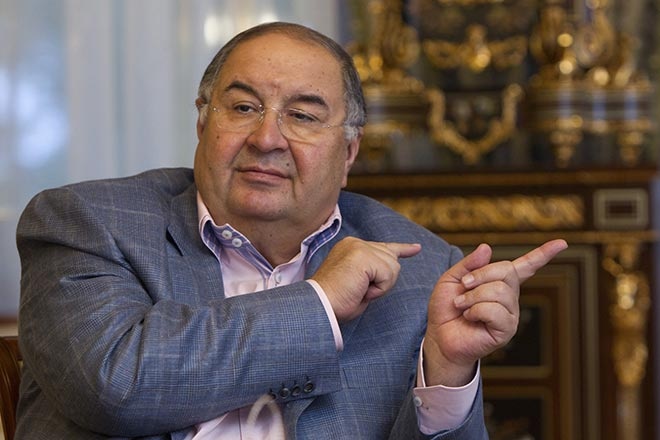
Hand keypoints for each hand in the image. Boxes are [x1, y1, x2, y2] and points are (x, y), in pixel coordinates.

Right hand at [311, 237, 420, 321]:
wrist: (320, 306)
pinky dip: (379, 289)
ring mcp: (359, 247)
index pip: (384, 247)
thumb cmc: (336, 302)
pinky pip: (388, 275)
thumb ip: (373, 271)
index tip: (417, 248)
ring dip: (380, 286)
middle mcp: (356, 242)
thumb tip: (393, 266)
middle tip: (360, 291)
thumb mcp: (358, 282)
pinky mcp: (363, 256)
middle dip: (383, 281)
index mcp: (352, 246)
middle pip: (393, 260)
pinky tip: (361, 290)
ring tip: (358, 291)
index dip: (403, 249)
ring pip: (393, 268)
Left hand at [423, 239, 567, 385]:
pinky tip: (470, 317)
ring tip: (462, 305)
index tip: (562, 243)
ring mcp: (510, 314)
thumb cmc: (446, 308)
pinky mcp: (506, 329)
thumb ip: (469, 264)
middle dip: (480, 275)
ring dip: (473, 296)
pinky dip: (476, 310)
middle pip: (506, 270)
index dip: (543, 254)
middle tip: (463, 287)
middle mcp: (510, 297)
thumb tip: (487, 248)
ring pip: (499, 291)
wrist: (440, 336)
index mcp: (500, 282)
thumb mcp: (452, 279)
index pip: (525, 266)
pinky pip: (495, 310)